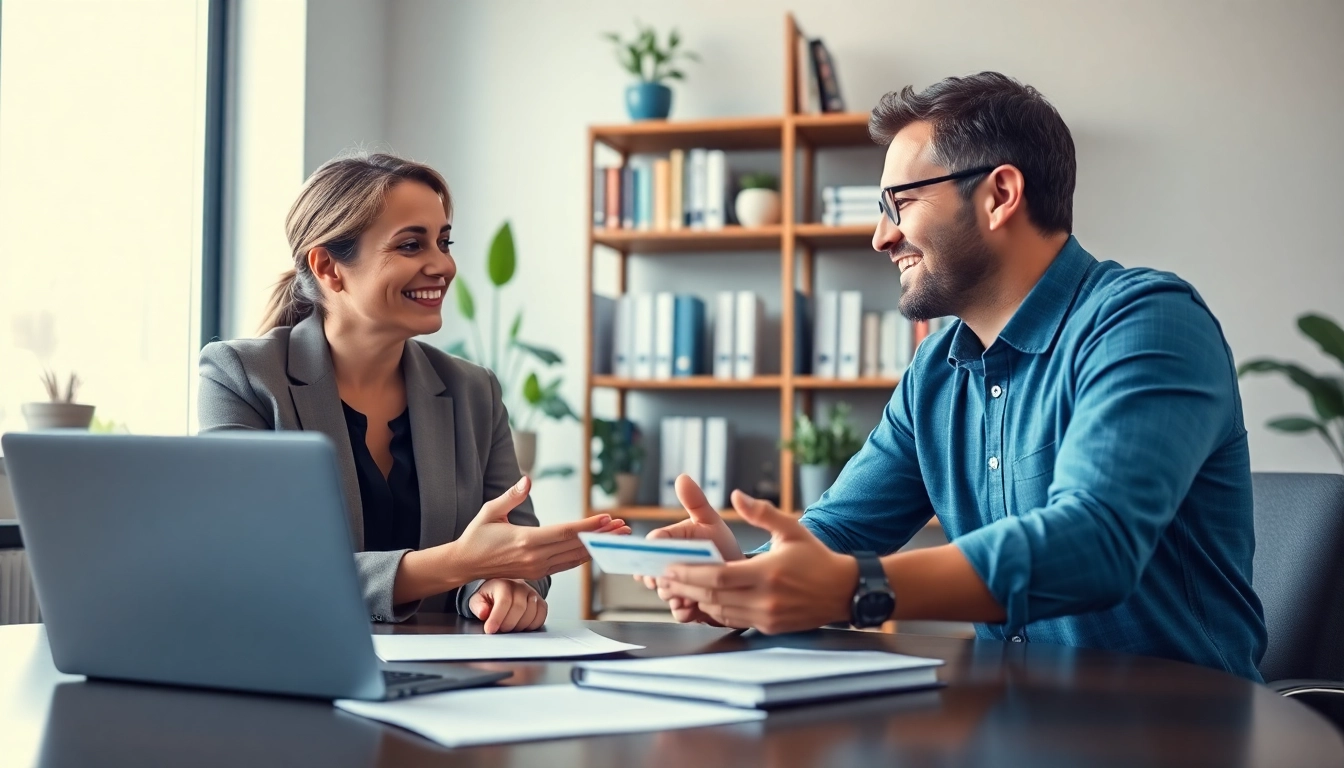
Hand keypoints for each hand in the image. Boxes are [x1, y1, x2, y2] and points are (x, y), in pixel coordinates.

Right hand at [454, 476, 630, 581]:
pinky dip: (583, 555)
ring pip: (575, 556)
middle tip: (624, 526)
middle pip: (576, 545)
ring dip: (597, 546)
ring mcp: (537, 567)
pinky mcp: (537, 573)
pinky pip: (566, 564)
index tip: (607, 518)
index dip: (588, 526)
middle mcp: (535, 557)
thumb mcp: (490, 511)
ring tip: (616, 536)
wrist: (464, 564)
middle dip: (602, 535)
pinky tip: (596, 548)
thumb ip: (511, 496)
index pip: (565, 532)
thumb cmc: (476, 535)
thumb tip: (528, 479)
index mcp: (526, 540)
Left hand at [468, 579, 546, 633]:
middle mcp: (520, 586)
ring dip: (519, 626)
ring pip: (531, 613)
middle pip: (519, 608)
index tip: (490, 629)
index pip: (504, 601)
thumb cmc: (490, 596)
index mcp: (503, 583)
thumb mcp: (477, 600)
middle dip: (507, 624)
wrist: (503, 590)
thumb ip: (478, 606)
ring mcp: (532, 593)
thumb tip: (484, 612)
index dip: (497, 618)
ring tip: (509, 626)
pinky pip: (541, 615)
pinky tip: (521, 625)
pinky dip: (532, 625)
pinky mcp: (540, 601)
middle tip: (499, 629)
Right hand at [634, 475, 742, 623]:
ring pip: (665, 594)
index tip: (657, 560)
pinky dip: (685, 610)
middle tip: (674, 579)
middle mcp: (667, 565)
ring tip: (690, 592)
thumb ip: (696, 502)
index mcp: (670, 543)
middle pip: (652, 573)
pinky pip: (678, 612)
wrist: (744, 574)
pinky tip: (696, 605)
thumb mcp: (710, 521)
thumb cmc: (721, 545)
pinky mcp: (686, 606)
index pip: (651, 545)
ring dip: (675, 594)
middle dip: (663, 578)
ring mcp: (675, 586)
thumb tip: (682, 478)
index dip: (651, 554)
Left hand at [657, 490, 857, 633]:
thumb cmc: (816, 557)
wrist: (844, 591)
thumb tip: (736, 496)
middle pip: (713, 596)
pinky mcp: (769, 627)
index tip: (669, 567)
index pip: (719, 577)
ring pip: (720, 611)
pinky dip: (714, 611)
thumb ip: (761, 513)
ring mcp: (767, 616)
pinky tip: (701, 600)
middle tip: (662, 579)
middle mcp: (765, 598)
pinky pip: (733, 621)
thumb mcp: (791, 528)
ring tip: (675, 589)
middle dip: (684, 587)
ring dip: (695, 600)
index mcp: (768, 573)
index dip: (690, 573)